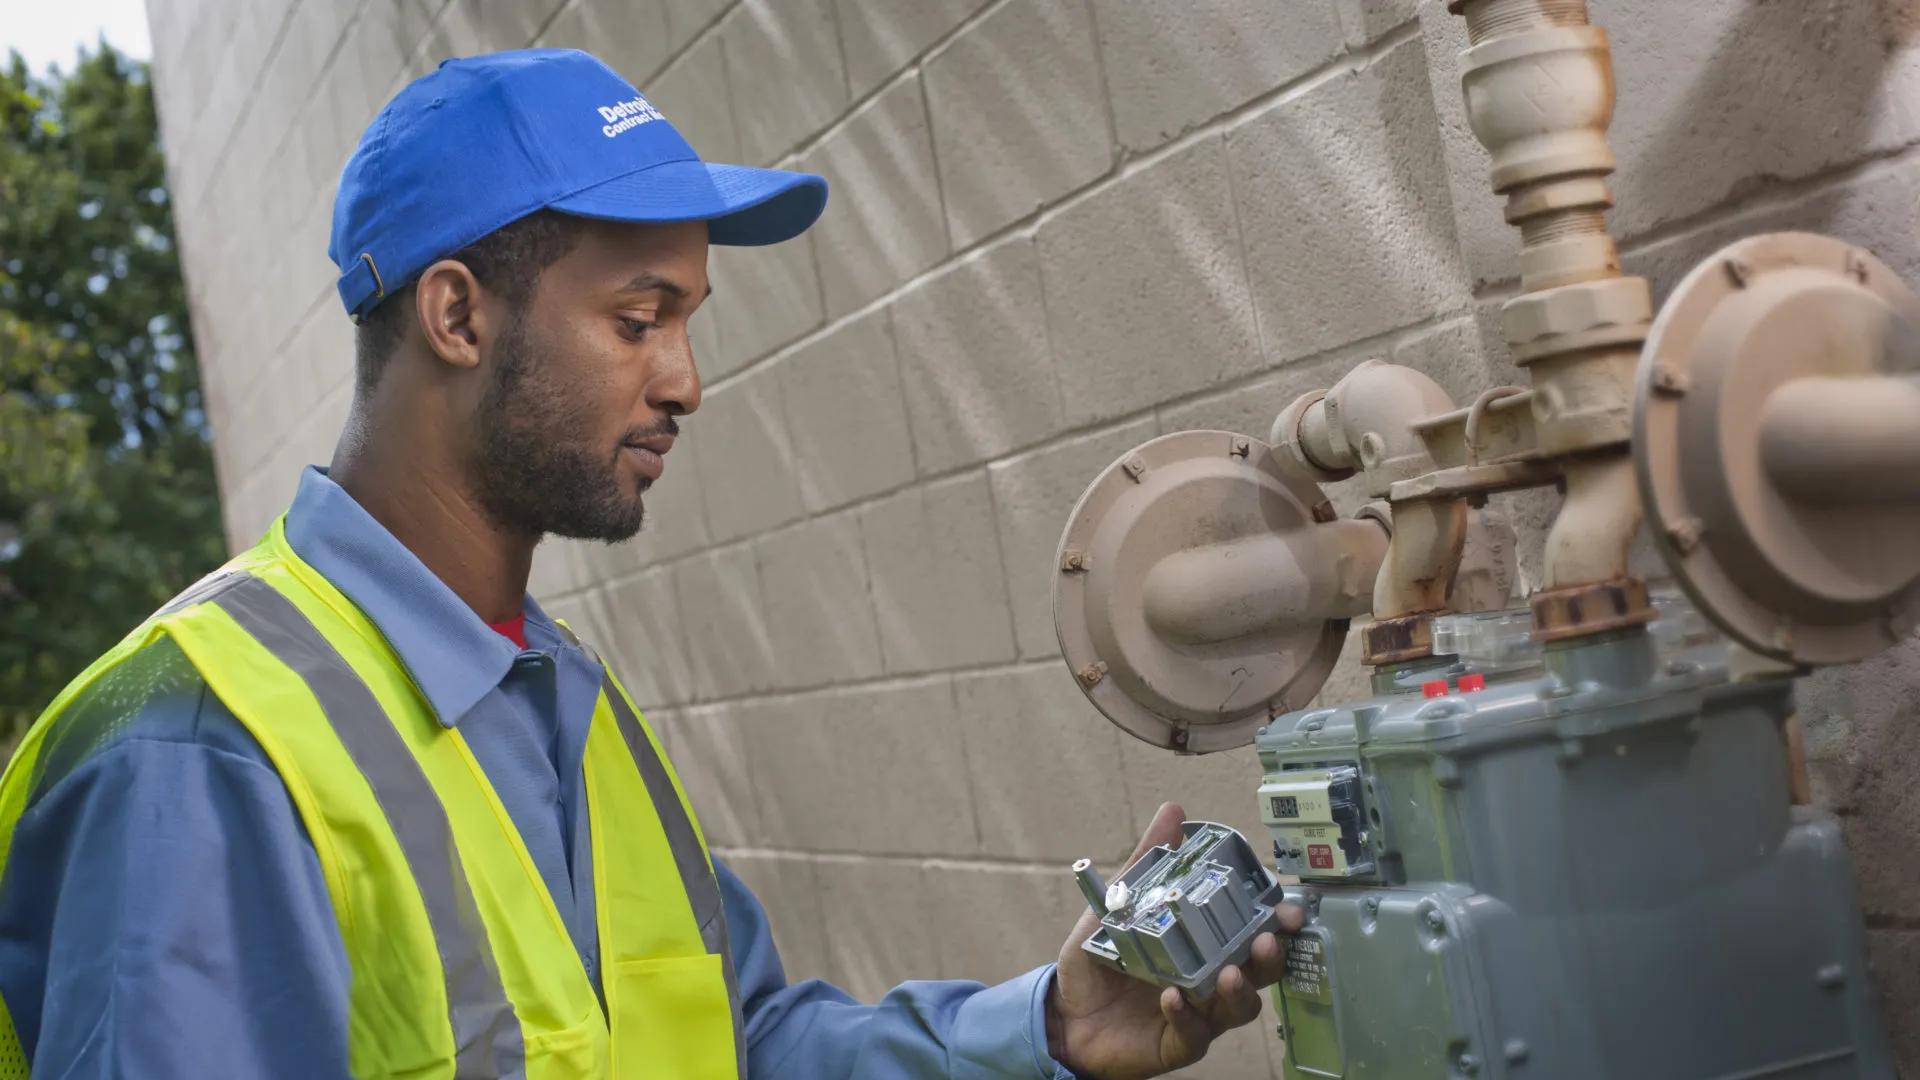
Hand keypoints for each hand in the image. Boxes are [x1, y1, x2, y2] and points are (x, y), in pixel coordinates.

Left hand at [1044, 802, 1304, 1079]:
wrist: (1065, 1016)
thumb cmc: (1099, 962)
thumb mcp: (1116, 905)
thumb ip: (1146, 862)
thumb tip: (1173, 812)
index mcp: (1205, 945)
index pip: (1252, 931)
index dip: (1275, 922)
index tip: (1286, 909)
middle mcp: (1210, 979)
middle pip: (1258, 972)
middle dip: (1270, 956)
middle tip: (1266, 940)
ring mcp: (1197, 1014)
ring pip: (1238, 1008)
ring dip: (1240, 991)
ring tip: (1229, 973)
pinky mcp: (1175, 1043)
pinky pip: (1193, 1036)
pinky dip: (1187, 1018)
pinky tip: (1174, 999)